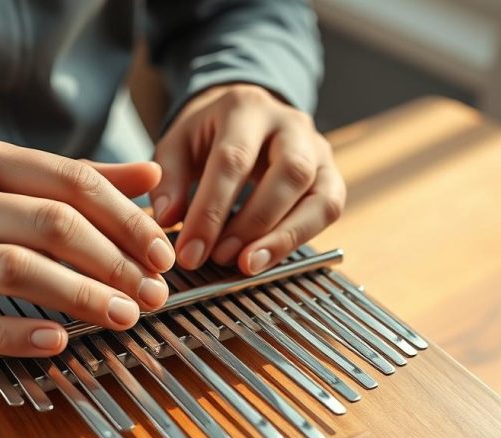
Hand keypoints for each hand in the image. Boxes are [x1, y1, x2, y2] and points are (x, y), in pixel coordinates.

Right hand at [0, 134, 174, 356]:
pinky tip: (58, 340)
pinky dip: (18, 332)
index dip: (126, 219)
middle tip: (153, 292)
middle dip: (114, 261)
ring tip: (124, 316)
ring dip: (80, 296)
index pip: (70, 181)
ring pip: (15, 269)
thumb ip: (69, 177)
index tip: (163, 251)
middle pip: (51, 224)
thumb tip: (149, 178)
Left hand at [151, 83, 345, 273]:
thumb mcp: (177, 145)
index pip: (233, 160)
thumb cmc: (209, 135)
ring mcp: (319, 150)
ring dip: (284, 238)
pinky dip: (300, 239)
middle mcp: (291, 125)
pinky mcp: (331, 176)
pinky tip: (269, 256)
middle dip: (253, 223)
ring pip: (319, 196)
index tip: (190, 251)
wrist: (246, 117)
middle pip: (289, 173)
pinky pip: (328, 211)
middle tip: (220, 257)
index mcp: (246, 108)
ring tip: (248, 265)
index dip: (210, 211)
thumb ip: (169, 180)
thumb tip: (169, 219)